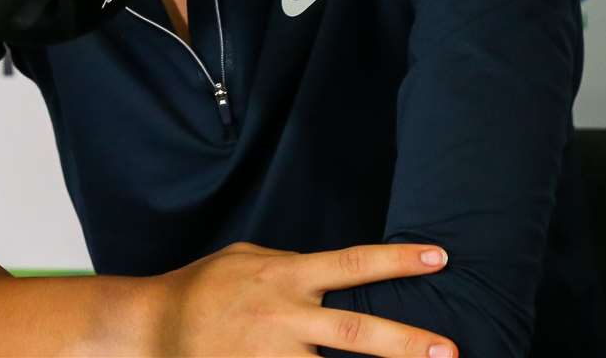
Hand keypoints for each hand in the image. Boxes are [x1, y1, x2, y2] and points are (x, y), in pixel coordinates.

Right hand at [153, 240, 456, 356]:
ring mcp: (271, 355)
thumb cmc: (205, 288)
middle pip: (356, 332)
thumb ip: (291, 265)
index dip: (398, 260)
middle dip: (407, 343)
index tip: (440, 257)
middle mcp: (284, 315)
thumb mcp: (248, 258)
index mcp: (286, 274)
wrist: (154, 327)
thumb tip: (330, 272)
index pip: (352, 263)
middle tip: (450, 352)